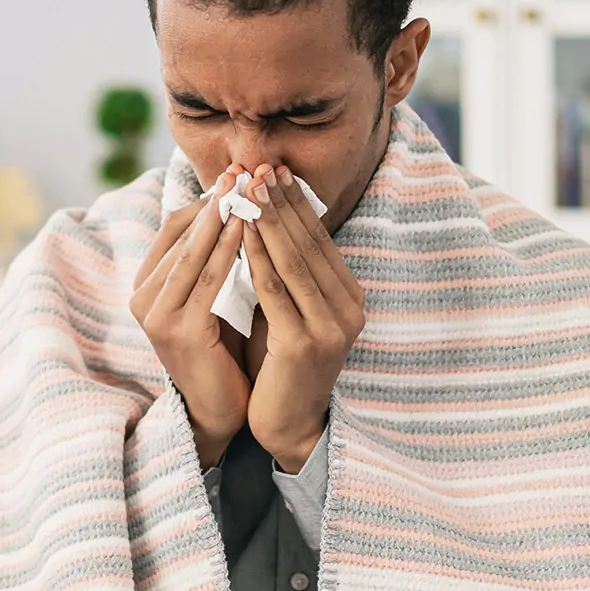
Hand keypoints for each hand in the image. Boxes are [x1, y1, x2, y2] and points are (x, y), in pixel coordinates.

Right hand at [131, 170, 249, 467]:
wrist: (221, 409)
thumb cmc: (224, 349)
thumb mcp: (212, 295)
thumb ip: (212, 258)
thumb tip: (233, 202)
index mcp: (147, 286)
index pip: (173, 228)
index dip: (203, 199)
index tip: (234, 174)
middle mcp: (143, 298)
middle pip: (180, 234)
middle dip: (214, 200)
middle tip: (242, 169)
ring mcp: (157, 316)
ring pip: (193, 253)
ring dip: (222, 217)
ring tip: (247, 190)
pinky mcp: (180, 331)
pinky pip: (209, 280)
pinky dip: (230, 250)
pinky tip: (251, 229)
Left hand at [240, 164, 365, 472]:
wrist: (288, 424)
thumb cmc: (281, 364)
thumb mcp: (288, 309)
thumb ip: (285, 273)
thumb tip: (262, 218)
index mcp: (349, 297)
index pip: (320, 240)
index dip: (296, 203)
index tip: (274, 170)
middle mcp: (348, 308)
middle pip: (309, 243)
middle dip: (282, 202)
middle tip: (260, 166)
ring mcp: (331, 326)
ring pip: (293, 260)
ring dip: (269, 219)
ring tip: (248, 187)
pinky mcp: (306, 343)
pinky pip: (275, 289)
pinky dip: (257, 255)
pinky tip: (241, 230)